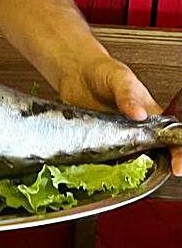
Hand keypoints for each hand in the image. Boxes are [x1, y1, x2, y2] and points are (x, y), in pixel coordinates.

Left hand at [57, 55, 181, 177]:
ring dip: (129, 170)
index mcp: (153, 117)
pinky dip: (106, 166)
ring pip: (131, 163)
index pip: (173, 139)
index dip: (179, 155)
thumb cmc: (103, 72)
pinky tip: (101, 167)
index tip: (177, 167)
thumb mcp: (119, 78)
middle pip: (156, 157)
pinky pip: (106, 161)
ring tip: (124, 171)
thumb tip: (139, 114)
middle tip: (148, 175)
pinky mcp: (99, 145)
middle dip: (156, 169)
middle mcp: (138, 133)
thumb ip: (128, 94)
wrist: (75, 72)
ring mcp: (119, 141)